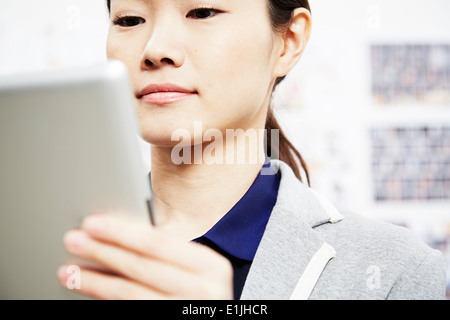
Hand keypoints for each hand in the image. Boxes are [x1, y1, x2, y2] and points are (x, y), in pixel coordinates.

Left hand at [57, 213, 233, 299]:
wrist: (210, 317)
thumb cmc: (202, 291)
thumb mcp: (196, 268)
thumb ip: (169, 252)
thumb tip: (117, 234)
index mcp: (210, 266)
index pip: (158, 244)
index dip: (122, 232)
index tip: (93, 223)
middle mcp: (201, 291)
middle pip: (141, 267)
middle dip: (103, 251)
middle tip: (74, 240)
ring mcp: (183, 311)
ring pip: (130, 294)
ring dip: (95, 281)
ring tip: (69, 270)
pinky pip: (131, 309)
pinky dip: (106, 300)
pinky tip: (90, 290)